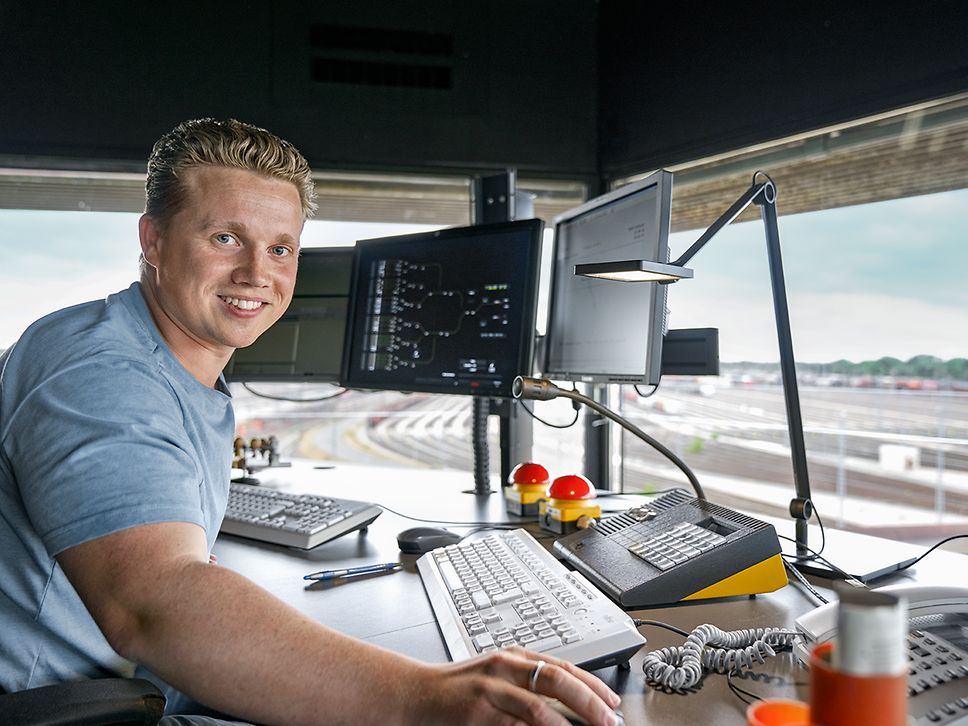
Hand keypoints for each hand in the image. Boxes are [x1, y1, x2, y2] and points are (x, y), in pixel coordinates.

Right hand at [407, 647, 620, 725]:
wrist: (414, 694)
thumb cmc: (458, 689)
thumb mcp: (496, 676)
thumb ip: (529, 683)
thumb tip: (573, 704)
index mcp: (513, 657)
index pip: (563, 667)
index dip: (593, 686)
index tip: (613, 704)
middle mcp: (504, 669)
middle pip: (557, 682)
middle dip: (589, 703)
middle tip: (609, 722)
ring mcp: (490, 692)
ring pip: (539, 709)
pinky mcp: (477, 716)